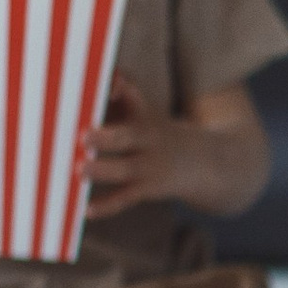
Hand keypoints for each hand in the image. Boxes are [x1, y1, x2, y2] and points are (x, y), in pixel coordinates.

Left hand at [83, 76, 271, 220]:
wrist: (206, 163)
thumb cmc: (158, 133)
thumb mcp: (146, 111)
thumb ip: (123, 93)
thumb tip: (107, 78)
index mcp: (146, 116)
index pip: (134, 97)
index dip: (122, 88)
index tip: (111, 83)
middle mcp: (148, 140)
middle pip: (128, 136)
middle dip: (107, 136)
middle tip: (85, 136)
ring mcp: (149, 166)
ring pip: (124, 170)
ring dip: (103, 170)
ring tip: (81, 170)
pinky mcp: (147, 189)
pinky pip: (125, 199)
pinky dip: (107, 206)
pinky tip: (88, 210)